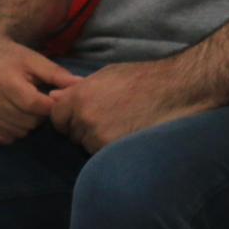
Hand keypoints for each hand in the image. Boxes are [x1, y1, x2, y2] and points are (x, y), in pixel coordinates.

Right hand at [0, 32, 80, 143]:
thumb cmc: (13, 58)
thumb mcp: (37, 61)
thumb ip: (59, 76)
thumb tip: (83, 85)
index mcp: (5, 82)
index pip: (35, 106)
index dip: (49, 105)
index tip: (51, 98)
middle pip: (27, 121)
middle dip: (38, 114)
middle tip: (35, 100)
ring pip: (17, 132)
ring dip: (26, 123)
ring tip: (23, 106)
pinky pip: (3, 138)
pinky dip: (12, 130)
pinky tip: (11, 114)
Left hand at [47, 61, 196, 153]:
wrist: (175, 90)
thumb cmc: (143, 78)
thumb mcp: (107, 75)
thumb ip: (78, 88)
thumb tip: (53, 96)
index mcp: (79, 96)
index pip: (56, 117)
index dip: (68, 117)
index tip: (83, 115)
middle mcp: (84, 117)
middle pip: (71, 133)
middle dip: (84, 128)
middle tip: (109, 118)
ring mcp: (98, 135)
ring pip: (87, 145)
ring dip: (98, 139)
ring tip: (122, 125)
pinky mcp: (113, 150)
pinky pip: (102, 153)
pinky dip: (111, 147)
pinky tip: (128, 133)